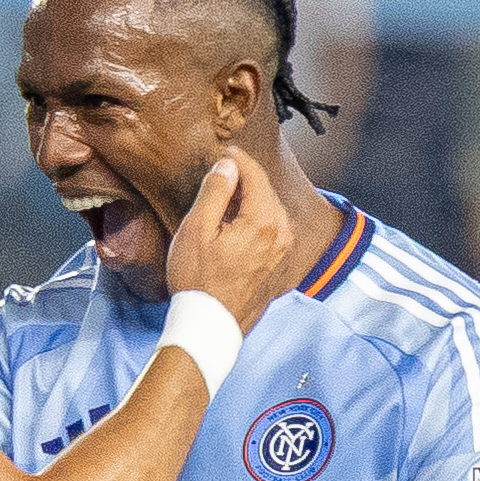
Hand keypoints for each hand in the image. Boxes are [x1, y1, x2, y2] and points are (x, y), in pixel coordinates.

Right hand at [161, 153, 298, 337]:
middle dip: (245, 181)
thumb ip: (214, 191)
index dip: (239, 160)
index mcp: (264, 222)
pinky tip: (233, 231)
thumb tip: (228, 166)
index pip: (257, 176)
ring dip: (250, 203)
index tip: (226, 153)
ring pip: (270, 213)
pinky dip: (255, 224)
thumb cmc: (198, 283)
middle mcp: (282, 236)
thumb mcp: (196, 230)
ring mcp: (283, 254)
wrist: (209, 328)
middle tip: (220, 178)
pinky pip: (271, 234)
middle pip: (266, 194)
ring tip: (223, 206)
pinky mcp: (279, 269)